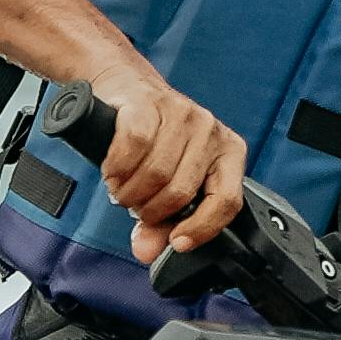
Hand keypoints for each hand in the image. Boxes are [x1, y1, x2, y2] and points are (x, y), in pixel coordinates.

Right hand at [99, 75, 248, 264]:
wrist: (127, 88)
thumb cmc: (152, 139)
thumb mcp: (165, 183)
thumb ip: (159, 222)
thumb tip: (146, 251)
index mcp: (227, 153)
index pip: (227, 201)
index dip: (201, 228)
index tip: (177, 243)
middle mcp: (210, 132)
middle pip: (180, 192)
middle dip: (149, 210)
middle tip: (134, 205)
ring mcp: (183, 114)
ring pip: (156, 173)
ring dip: (129, 192)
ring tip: (122, 188)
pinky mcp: (150, 103)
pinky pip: (134, 147)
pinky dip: (117, 168)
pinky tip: (113, 171)